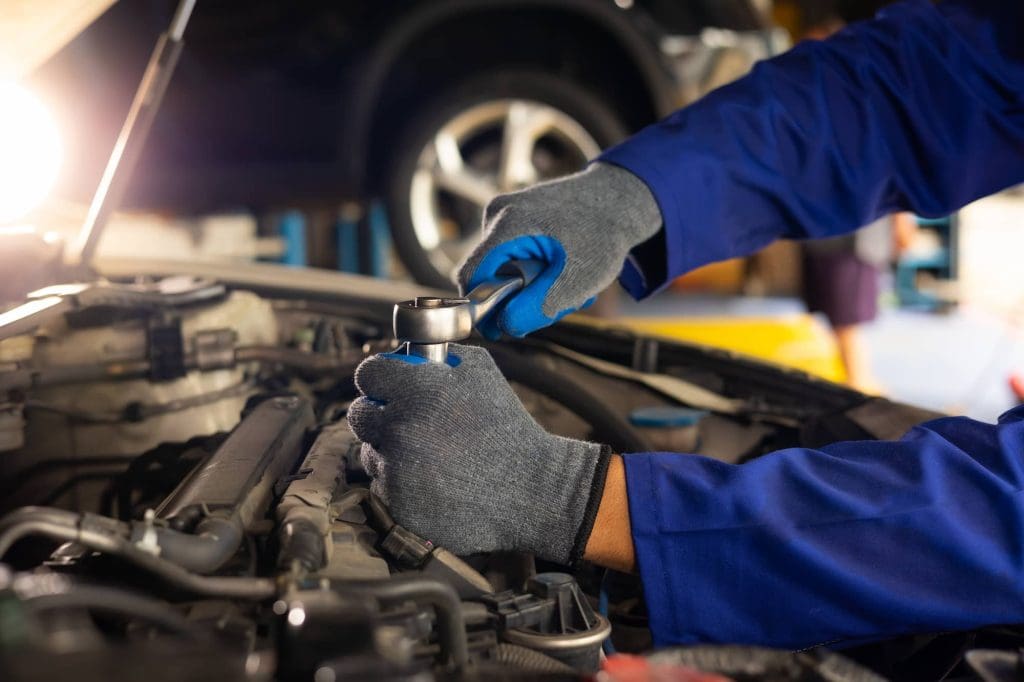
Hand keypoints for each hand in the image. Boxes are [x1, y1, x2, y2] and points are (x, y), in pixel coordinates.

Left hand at [347, 344, 609, 562]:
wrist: (530, 489)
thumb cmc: (508, 427)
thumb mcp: (483, 372)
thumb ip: (441, 356)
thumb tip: (410, 353)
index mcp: (418, 390)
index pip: (369, 374)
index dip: (379, 377)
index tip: (388, 385)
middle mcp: (400, 428)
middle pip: (359, 413)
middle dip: (378, 412)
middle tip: (404, 419)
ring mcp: (397, 469)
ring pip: (370, 451)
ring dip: (390, 449)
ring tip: (429, 453)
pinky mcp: (399, 502)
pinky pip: (383, 483)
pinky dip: (401, 480)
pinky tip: (433, 478)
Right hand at [456, 162, 661, 338]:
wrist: (619, 198)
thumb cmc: (603, 234)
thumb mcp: (576, 280)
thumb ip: (537, 307)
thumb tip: (503, 327)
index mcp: (508, 224)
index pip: (472, 276)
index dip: (481, 309)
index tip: (503, 329)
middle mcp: (498, 214)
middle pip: (488, 275)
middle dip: (519, 297)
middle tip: (559, 302)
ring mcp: (504, 214)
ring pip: (502, 269)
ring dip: (533, 286)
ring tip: (570, 282)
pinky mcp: (513, 219)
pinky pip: (512, 257)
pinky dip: (536, 271)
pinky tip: (563, 269)